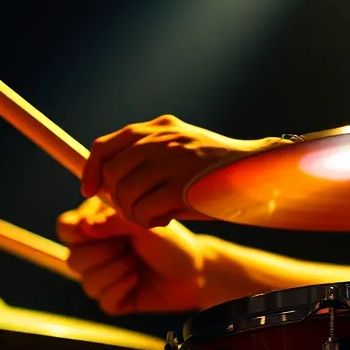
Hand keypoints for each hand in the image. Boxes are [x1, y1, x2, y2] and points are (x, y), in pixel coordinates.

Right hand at [56, 197, 205, 313]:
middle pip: (73, 258)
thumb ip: (113, 220)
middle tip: (127, 247)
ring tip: (136, 263)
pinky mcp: (115, 299)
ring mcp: (104, 276)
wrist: (196, 272)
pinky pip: (103, 301)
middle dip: (102, 254)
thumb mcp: (144, 223)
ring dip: (115, 272)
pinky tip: (136, 280)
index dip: (74, 232)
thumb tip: (84, 226)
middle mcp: (96, 251)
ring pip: (87, 282)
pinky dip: (121, 290)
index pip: (65, 228)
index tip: (94, 231)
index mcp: (98, 226)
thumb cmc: (171, 242)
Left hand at [81, 114, 275, 227]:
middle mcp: (162, 138)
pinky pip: (143, 210)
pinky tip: (167, 219)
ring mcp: (172, 160)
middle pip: (113, 174)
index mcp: (159, 127)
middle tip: (136, 210)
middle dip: (117, 198)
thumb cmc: (218, 171)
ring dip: (135, 213)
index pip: (106, 145)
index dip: (92, 171)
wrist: (260, 173)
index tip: (89, 190)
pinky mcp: (181, 186)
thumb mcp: (180, 151)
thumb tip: (104, 183)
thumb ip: (147, 158)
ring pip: (125, 194)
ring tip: (156, 214)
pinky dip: (149, 221)